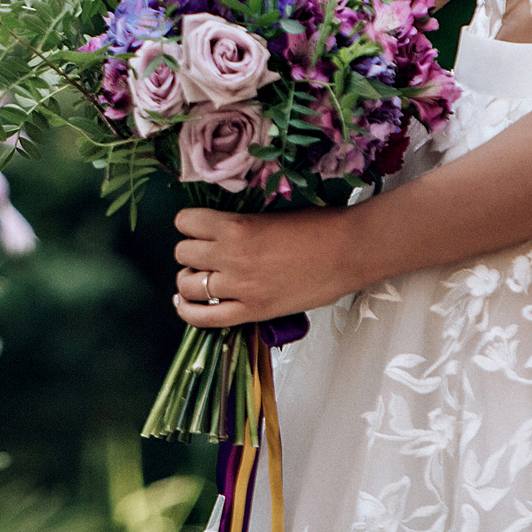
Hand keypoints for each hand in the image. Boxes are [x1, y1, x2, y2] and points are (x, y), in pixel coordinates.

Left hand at [170, 204, 366, 327]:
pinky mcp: (252, 312)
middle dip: (191, 253)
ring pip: (187, 284)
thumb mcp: (269, 213)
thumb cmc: (318, 226)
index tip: (198, 228)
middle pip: (183, 253)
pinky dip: (188, 311)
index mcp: (235, 225)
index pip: (185, 222)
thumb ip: (239, 223)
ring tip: (201, 277)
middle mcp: (231, 256)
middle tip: (205, 254)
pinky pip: (203, 318)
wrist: (349, 251)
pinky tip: (185, 304)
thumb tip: (216, 231)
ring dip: (189, 279)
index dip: (189, 224)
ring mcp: (240, 287)